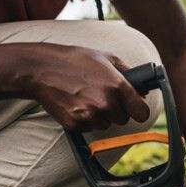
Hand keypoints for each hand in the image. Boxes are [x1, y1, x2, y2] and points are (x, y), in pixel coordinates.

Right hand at [24, 43, 150, 130]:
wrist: (42, 69)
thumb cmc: (75, 60)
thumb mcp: (105, 58)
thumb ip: (128, 74)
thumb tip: (143, 92)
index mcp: (118, 86)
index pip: (142, 113)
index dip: (138, 110)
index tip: (134, 108)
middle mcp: (106, 103)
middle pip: (123, 120)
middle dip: (115, 110)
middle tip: (100, 95)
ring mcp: (90, 116)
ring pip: (105, 124)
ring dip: (99, 115)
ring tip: (85, 96)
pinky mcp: (76, 124)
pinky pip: (88, 128)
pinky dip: (83, 119)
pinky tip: (74, 103)